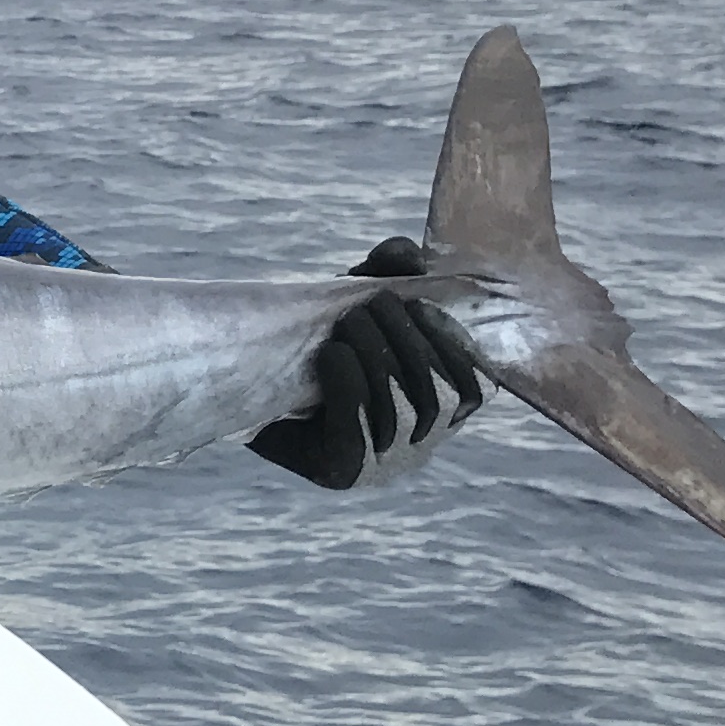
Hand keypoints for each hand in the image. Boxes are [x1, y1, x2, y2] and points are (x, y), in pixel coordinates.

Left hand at [251, 238, 488, 490]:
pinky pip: (355, 438)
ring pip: (401, 416)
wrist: (250, 388)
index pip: (473, 389)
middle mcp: (419, 444)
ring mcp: (382, 464)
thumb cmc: (317, 344)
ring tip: (349, 321)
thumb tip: (404, 252)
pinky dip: (349, 389)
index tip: (420, 305)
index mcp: (439, 410)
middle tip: (371, 305)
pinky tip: (332, 354)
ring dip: (378, 360)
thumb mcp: (357, 303)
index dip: (455, 350)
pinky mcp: (341, 473)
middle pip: (436, 399)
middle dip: (406, 345)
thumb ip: (385, 274)